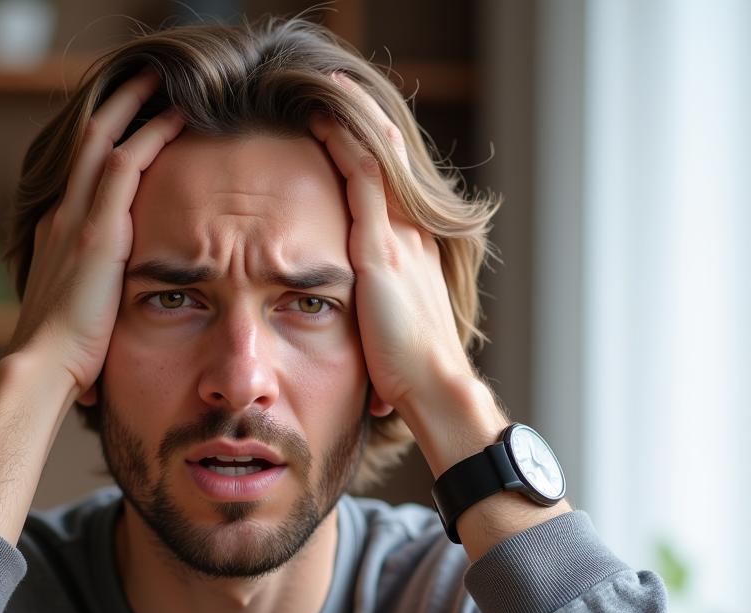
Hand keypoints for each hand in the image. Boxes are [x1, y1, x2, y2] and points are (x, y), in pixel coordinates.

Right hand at [9, 69, 184, 394]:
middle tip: (142, 79)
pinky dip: (148, 136)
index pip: (81, 175)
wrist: (42, 366)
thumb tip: (106, 328)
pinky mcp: (97, 232)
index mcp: (56, 235)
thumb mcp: (76, 317)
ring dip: (132, 107)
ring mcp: (75, 220)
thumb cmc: (63, 357)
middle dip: (115, 106)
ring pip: (103, 141)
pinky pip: (124, 166)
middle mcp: (61, 217)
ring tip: (158, 80)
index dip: (103, 144)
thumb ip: (91, 303)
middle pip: (87, 143)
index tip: (128, 127)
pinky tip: (173, 118)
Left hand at [308, 75, 478, 416]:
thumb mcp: (391, 331)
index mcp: (413, 250)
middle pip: (388, 157)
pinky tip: (319, 119)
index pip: (389, 186)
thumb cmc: (409, 371)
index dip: (367, 151)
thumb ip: (378, 312)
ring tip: (323, 87)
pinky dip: (342, 143)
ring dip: (350, 117)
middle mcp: (411, 232)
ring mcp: (398, 235)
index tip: (340, 128)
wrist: (433, 384)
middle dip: (361, 119)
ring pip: (376, 155)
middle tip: (332, 89)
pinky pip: (363, 177)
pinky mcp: (381, 247)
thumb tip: (363, 331)